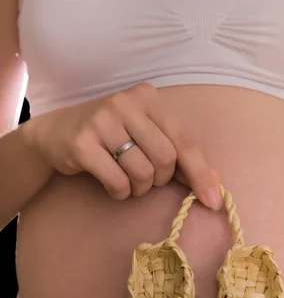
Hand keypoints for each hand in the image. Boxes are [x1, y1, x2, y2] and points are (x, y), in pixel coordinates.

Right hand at [22, 82, 221, 208]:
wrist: (56, 132)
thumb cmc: (111, 136)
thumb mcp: (145, 135)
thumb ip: (178, 153)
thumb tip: (214, 183)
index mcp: (148, 98)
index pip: (184, 140)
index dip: (201, 173)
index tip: (213, 200)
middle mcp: (125, 103)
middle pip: (166, 159)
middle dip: (160, 179)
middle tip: (146, 178)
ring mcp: (101, 121)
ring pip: (143, 172)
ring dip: (139, 188)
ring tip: (127, 180)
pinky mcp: (82, 143)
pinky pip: (117, 182)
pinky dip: (120, 192)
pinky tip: (111, 184)